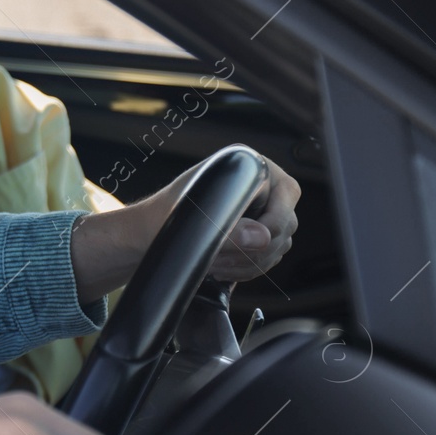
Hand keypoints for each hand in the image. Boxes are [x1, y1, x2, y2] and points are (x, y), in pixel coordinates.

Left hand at [150, 153, 300, 281]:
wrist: (148, 233)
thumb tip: (263, 237)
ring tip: (216, 264)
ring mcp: (259, 210)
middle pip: (285, 224)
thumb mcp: (193, 221)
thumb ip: (229, 230)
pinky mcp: (253, 234)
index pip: (287, 193)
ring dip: (249, 262)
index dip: (274, 223)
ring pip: (278, 245)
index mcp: (249, 166)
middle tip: (222, 259)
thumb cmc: (162, 216)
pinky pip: (267, 258)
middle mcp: (260, 185)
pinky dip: (247, 268)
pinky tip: (222, 268)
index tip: (251, 243)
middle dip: (254, 249)